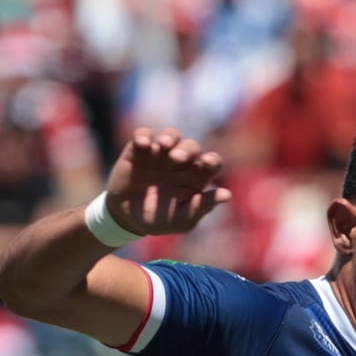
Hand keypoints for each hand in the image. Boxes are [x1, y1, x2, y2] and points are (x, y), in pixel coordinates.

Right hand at [104, 127, 231, 236]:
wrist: (128, 219)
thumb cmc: (161, 220)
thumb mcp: (182, 219)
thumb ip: (202, 206)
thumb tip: (227, 195)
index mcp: (196, 177)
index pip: (211, 162)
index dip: (212, 160)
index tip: (207, 162)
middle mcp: (181, 161)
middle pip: (191, 146)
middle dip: (187, 149)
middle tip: (177, 158)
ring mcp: (160, 153)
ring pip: (171, 135)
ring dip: (170, 137)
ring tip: (164, 145)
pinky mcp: (139, 149)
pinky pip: (143, 135)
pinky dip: (144, 135)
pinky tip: (144, 144)